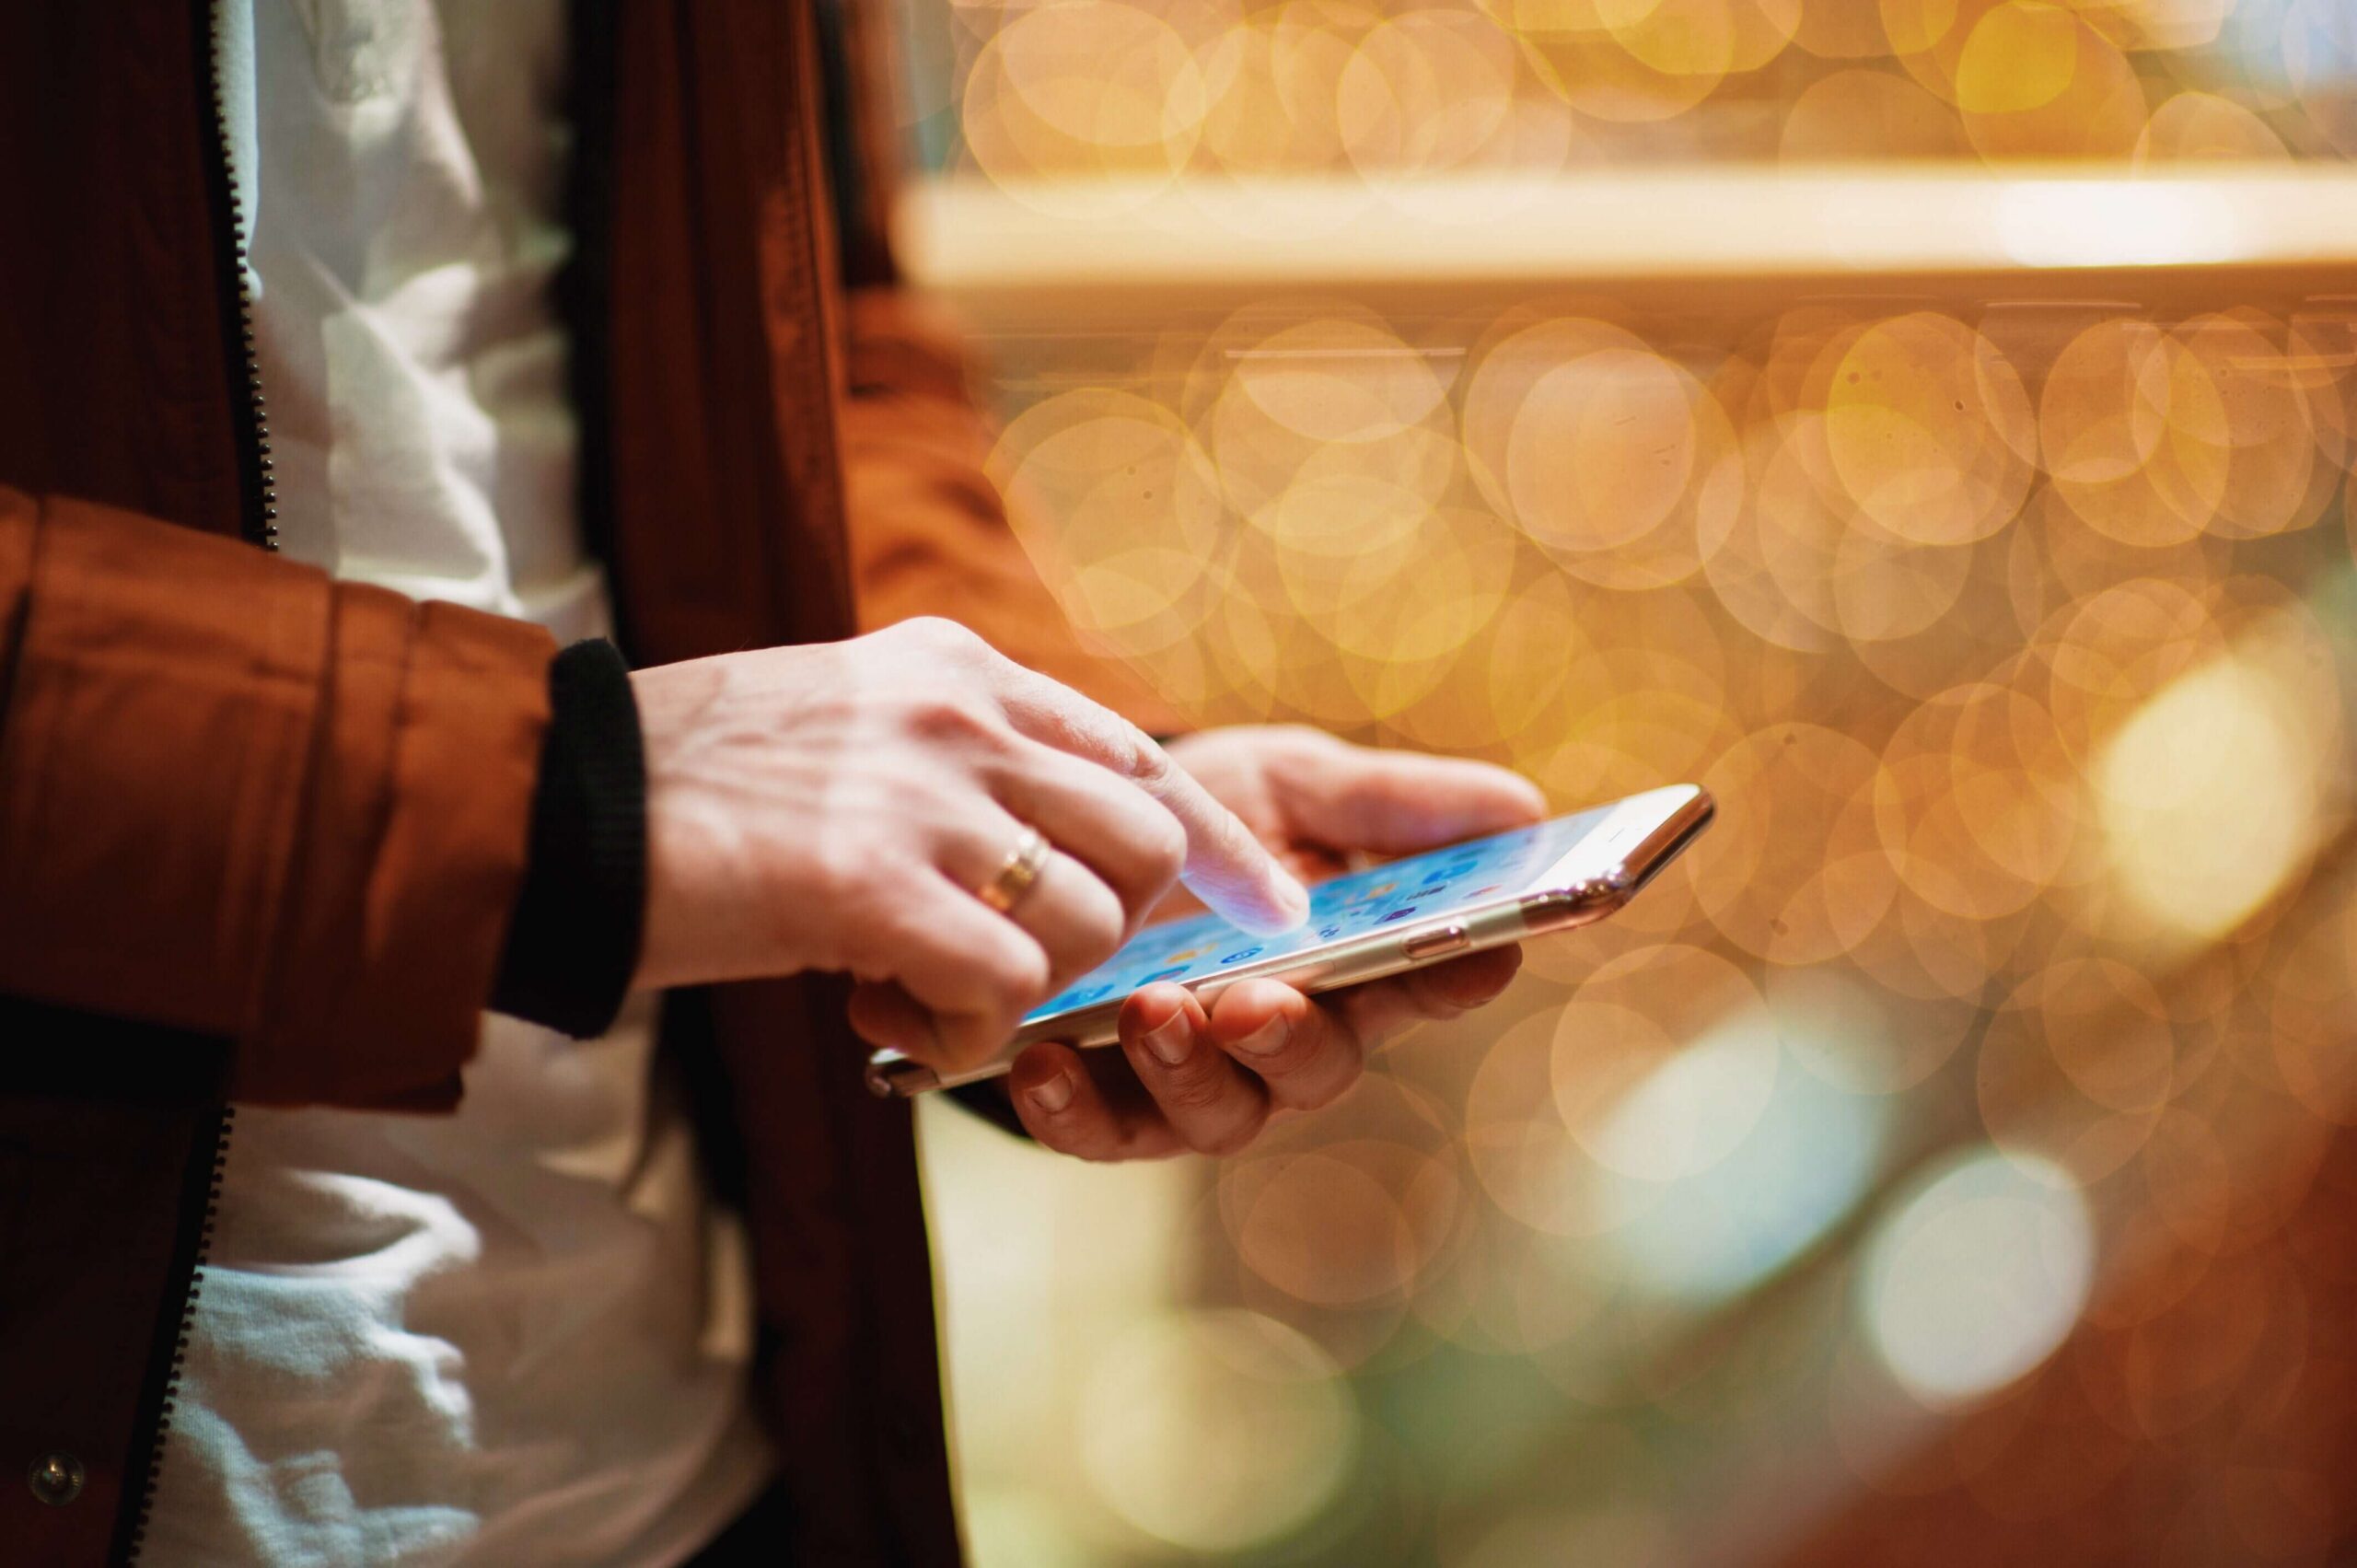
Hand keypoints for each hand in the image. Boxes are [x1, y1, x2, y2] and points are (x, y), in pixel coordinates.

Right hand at [631, 619, 1307, 1066]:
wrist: (551, 802)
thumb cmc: (688, 783)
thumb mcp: (846, 724)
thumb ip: (952, 760)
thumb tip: (1036, 849)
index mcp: (957, 668)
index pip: (1141, 755)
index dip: (1218, 846)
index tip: (1266, 909)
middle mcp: (960, 714)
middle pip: (1145, 844)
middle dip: (1109, 933)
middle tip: (1008, 965)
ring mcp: (922, 792)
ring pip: (1093, 923)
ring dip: (1029, 991)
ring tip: (915, 992)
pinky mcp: (871, 882)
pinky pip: (1009, 990)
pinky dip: (969, 1035)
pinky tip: (889, 1018)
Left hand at [1007, 726, 1546, 1158]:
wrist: (1064, 839)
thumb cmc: (1198, 819)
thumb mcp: (1287, 784)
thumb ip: (1386, 801)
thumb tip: (1523, 807)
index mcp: (1354, 963)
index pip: (1432, 978)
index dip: (1460, 969)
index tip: (1481, 946)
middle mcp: (1288, 1037)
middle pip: (1320, 1065)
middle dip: (1290, 1037)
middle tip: (1254, 1001)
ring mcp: (1199, 1079)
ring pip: (1220, 1114)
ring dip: (1188, 1071)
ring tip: (1151, 1010)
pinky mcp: (1107, 1103)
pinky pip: (1102, 1132)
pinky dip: (1075, 1108)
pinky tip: (1046, 1064)